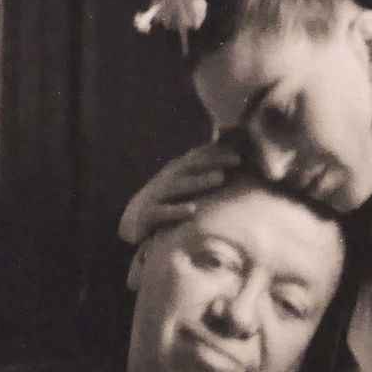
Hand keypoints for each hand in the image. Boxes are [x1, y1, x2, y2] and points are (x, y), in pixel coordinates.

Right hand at [118, 140, 242, 244]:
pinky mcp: (148, 215)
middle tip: (237, 159)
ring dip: (200, 180)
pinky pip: (163, 212)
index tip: (241, 149)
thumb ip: (198, 173)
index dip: (218, 151)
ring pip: (179, 186)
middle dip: (214, 161)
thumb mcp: (180, 185)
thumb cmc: (163, 202)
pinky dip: (177, 210)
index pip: (197, 156)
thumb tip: (225, 161)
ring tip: (220, 177)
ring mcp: (156, 196)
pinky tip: (193, 210)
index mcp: (175, 172)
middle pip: (191, 166)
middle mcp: (166, 180)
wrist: (130, 222)